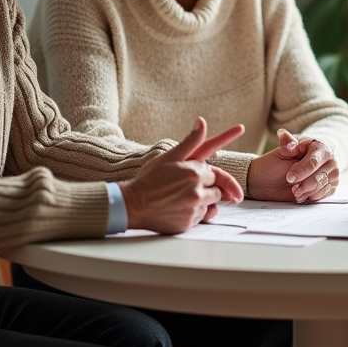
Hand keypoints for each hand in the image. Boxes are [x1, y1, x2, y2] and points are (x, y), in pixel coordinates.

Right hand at [119, 117, 244, 233]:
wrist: (132, 205)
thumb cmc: (149, 179)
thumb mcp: (169, 156)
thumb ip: (190, 141)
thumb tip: (202, 122)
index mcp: (195, 173)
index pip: (211, 173)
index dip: (200, 173)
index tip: (191, 174)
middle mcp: (197, 192)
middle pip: (215, 190)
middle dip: (204, 188)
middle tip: (181, 187)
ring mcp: (193, 209)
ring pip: (210, 205)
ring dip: (201, 202)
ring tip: (178, 198)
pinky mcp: (189, 224)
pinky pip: (201, 218)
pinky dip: (193, 214)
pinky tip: (177, 208)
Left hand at [247, 129, 338, 203]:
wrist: (275, 177)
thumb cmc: (280, 162)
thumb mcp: (280, 151)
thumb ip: (286, 144)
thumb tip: (290, 141)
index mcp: (318, 147)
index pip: (314, 161)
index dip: (302, 170)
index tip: (290, 177)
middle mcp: (329, 159)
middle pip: (320, 176)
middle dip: (305, 184)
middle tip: (293, 188)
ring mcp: (331, 173)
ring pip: (323, 186)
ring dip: (308, 192)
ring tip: (295, 192)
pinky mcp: (330, 186)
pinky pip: (325, 194)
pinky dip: (313, 197)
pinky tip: (302, 195)